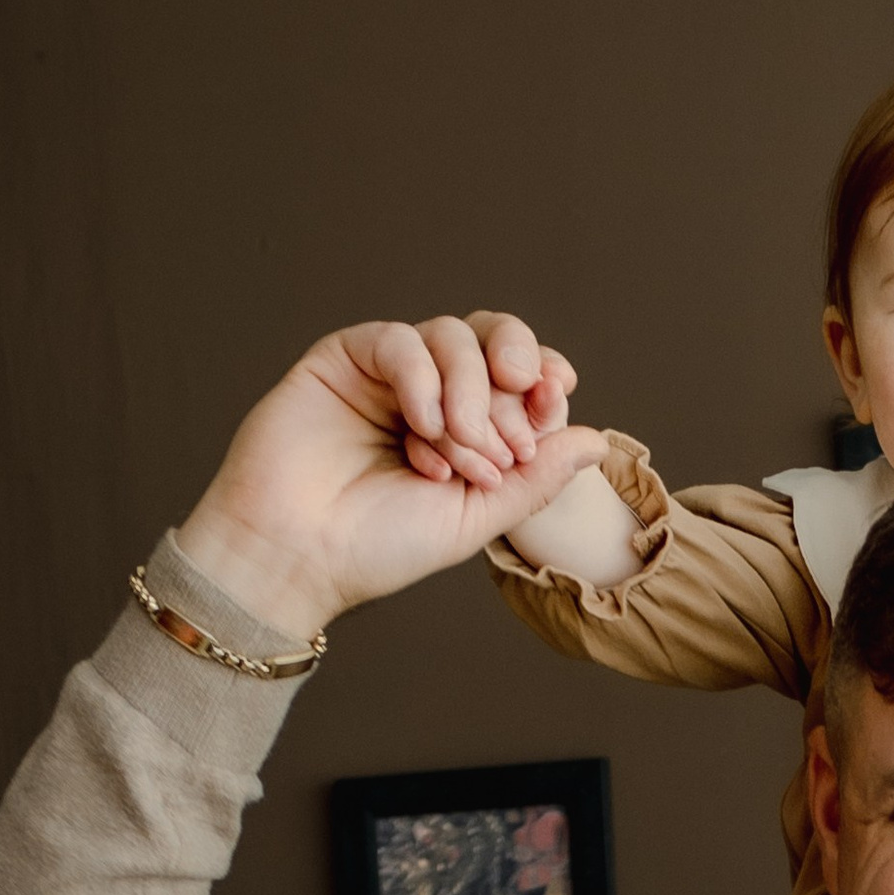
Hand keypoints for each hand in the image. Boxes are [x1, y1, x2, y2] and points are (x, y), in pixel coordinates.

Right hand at [174, 314, 608, 641]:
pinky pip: (399, 341)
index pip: (520, 378)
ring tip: (458, 450)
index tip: (554, 398)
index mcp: (467, 429)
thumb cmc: (378, 547)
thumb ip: (533, 479)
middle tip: (514, 429)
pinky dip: (422, 379)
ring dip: (469, 392)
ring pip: (451, 337)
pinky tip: (422, 427)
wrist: (298, 557)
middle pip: (492, 341)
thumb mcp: (475, 518)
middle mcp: (430, 394)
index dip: (545, 378)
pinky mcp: (342, 361)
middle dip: (516, 374)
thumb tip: (595, 440)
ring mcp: (387, 376)